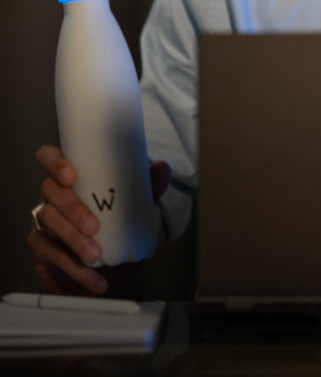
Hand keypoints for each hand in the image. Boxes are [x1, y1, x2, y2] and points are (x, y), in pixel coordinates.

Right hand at [27, 145, 170, 294]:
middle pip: (51, 193)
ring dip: (74, 241)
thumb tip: (162, 167)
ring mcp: (43, 223)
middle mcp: (52, 197)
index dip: (54, 162)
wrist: (103, 268)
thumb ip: (146, 188)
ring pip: (50, 224)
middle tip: (94, 227)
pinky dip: (78, 271)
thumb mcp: (130, 208)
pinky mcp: (40, 250)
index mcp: (70, 179)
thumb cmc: (112, 228)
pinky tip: (96, 279)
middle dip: (73, 209)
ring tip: (96, 256)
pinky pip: (53, 257)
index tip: (71, 175)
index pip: (49, 158)